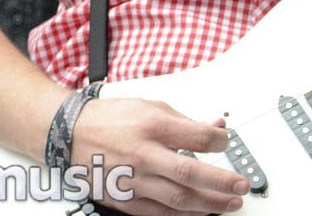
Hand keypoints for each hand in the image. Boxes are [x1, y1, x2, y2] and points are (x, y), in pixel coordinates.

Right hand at [71, 96, 250, 214]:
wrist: (69, 134)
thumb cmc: (110, 119)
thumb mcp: (151, 106)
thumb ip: (185, 121)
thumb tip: (215, 127)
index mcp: (152, 126)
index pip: (198, 138)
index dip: (221, 142)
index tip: (227, 143)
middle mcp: (143, 154)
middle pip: (190, 172)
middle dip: (222, 182)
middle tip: (242, 185)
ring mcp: (133, 180)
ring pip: (177, 198)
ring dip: (208, 204)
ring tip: (229, 203)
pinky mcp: (125, 199)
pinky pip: (159, 212)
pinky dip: (182, 215)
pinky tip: (200, 213)